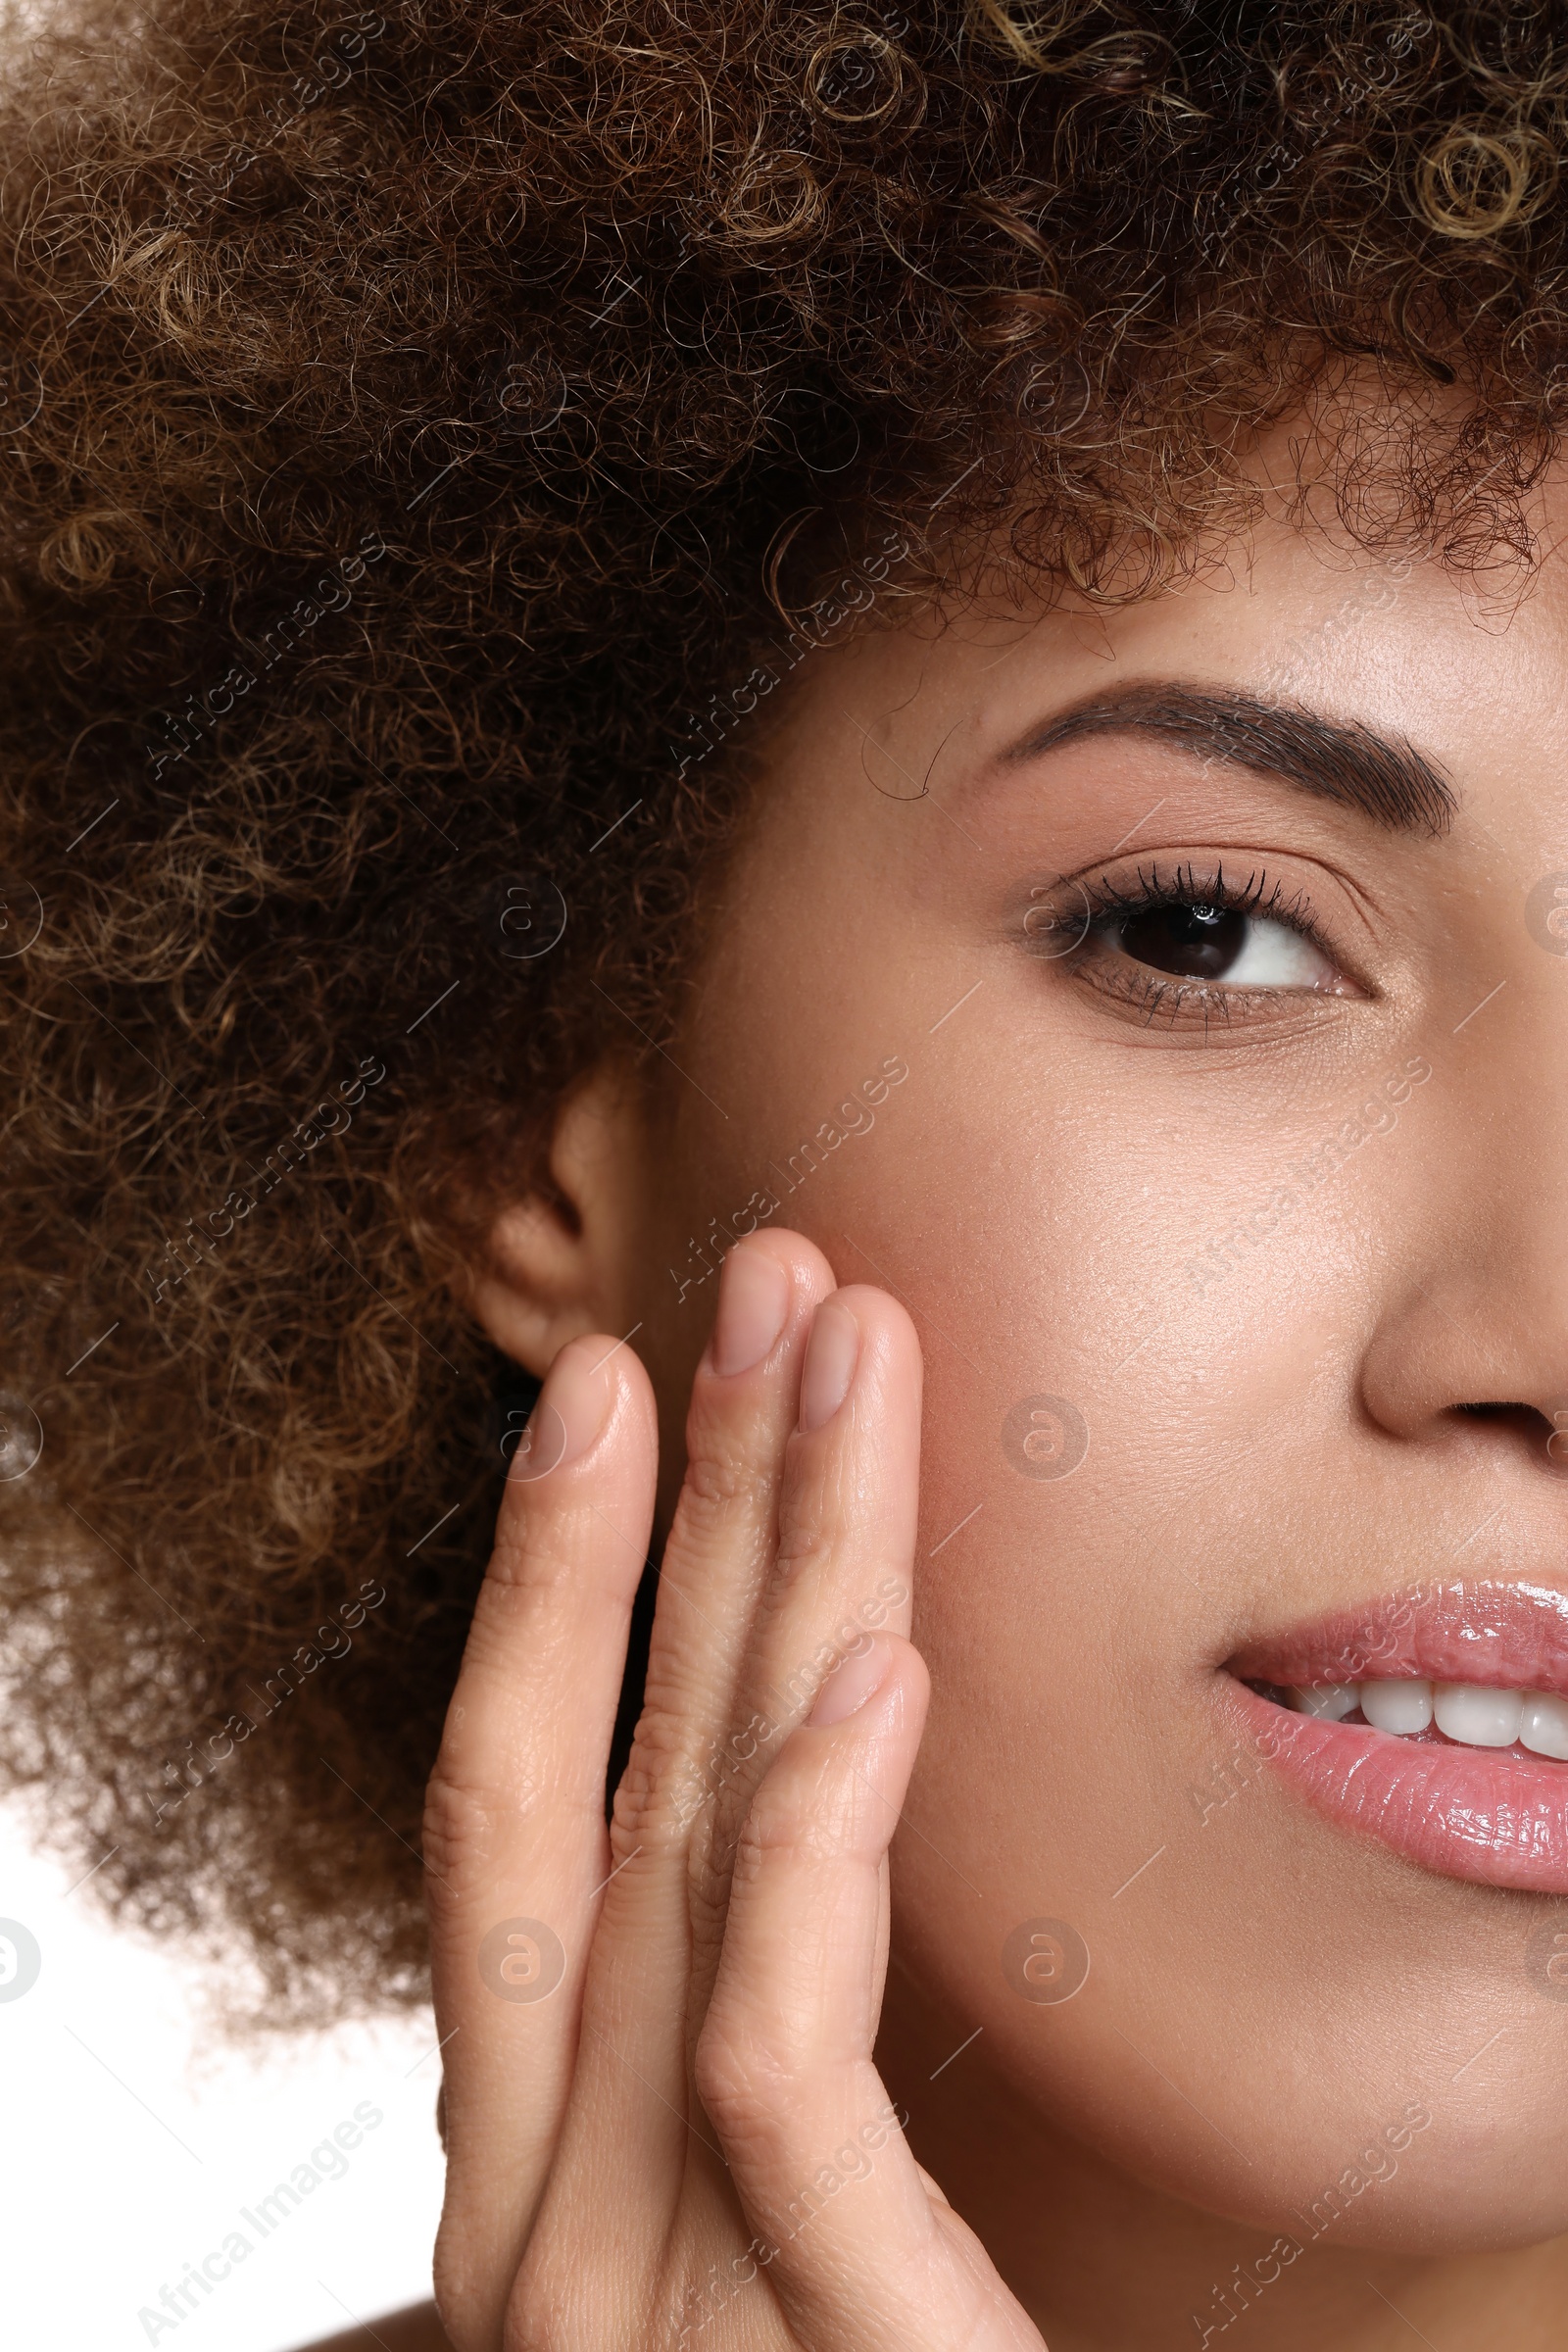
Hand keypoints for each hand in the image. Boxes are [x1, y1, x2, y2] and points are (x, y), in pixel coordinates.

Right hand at [425, 1228, 1043, 2349]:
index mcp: (556, 2165)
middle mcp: (553, 2206)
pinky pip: (770, 2071)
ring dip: (757, 1586)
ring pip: (682, 1864)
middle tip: (747, 1278)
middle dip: (671, 1511)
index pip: (532, 1817)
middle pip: (602, 1782)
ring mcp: (630, 2292)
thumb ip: (755, 2059)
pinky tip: (868, 1670)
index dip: (559, 1583)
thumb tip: (788, 1822)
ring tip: (826, 1359)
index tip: (628, 1378)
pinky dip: (805, 1856)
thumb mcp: (775, 2247)